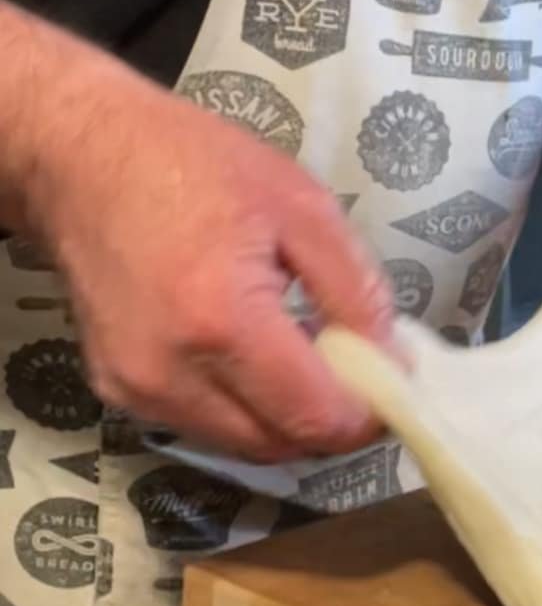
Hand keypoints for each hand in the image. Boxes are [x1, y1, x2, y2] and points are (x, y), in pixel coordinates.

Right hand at [31, 71, 393, 462]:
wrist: (81, 158)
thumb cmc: (198, 166)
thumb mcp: (303, 207)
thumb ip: (357, 291)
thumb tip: (392, 360)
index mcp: (222, 322)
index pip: (315, 417)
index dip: (368, 416)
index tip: (395, 383)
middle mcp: (171, 375)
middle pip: (282, 446)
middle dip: (334, 422)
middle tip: (361, 373)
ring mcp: (136, 390)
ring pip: (246, 446)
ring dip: (291, 420)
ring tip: (313, 361)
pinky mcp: (117, 391)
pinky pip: (206, 427)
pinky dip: (248, 410)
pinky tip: (261, 359)